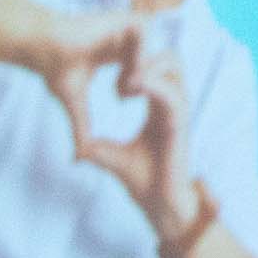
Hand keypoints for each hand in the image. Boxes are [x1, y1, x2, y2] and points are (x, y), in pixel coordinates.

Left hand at [43, 18, 198, 232]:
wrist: (157, 203)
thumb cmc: (142, 181)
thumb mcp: (112, 157)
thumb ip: (99, 146)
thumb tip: (76, 148)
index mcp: (158, 108)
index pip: (153, 70)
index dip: (134, 62)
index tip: (110, 72)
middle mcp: (171, 105)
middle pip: (169, 59)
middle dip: (144, 54)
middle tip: (118, 73)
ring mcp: (178, 112)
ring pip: (175, 67)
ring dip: (149, 66)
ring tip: (124, 82)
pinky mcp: (181, 123)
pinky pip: (172, 93)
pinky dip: (154, 85)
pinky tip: (132, 87)